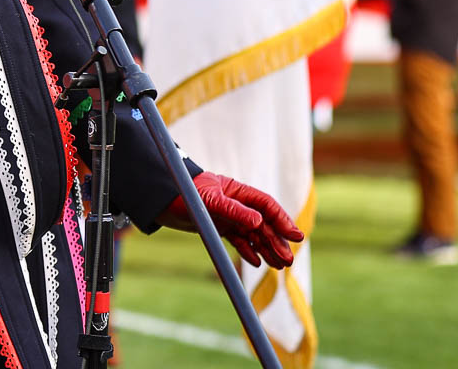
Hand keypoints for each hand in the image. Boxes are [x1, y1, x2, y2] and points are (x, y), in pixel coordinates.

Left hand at [159, 172, 303, 268]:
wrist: (160, 199)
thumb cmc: (184, 193)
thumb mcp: (209, 202)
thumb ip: (234, 211)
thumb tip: (259, 223)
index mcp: (238, 191)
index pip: (267, 206)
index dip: (283, 220)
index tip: (297, 236)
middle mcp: (236, 204)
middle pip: (264, 223)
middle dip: (277, 242)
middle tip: (289, 261)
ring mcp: (228, 216)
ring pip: (253, 234)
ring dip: (267, 249)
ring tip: (280, 266)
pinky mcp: (219, 227)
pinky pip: (238, 240)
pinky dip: (248, 251)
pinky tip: (257, 262)